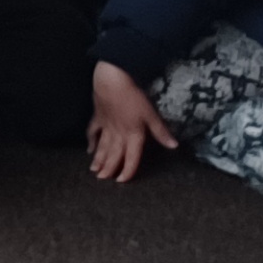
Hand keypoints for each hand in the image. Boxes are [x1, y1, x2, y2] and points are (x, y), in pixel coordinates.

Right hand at [84, 62, 176, 182]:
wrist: (112, 82)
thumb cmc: (133, 97)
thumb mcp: (150, 114)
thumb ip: (160, 132)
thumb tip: (173, 145)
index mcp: (133, 135)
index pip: (131, 157)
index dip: (128, 170)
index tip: (122, 181)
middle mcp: (118, 135)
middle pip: (113, 155)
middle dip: (108, 168)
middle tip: (102, 180)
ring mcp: (106, 127)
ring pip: (102, 147)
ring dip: (99, 159)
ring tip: (94, 171)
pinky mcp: (98, 118)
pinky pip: (93, 132)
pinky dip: (91, 141)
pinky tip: (89, 149)